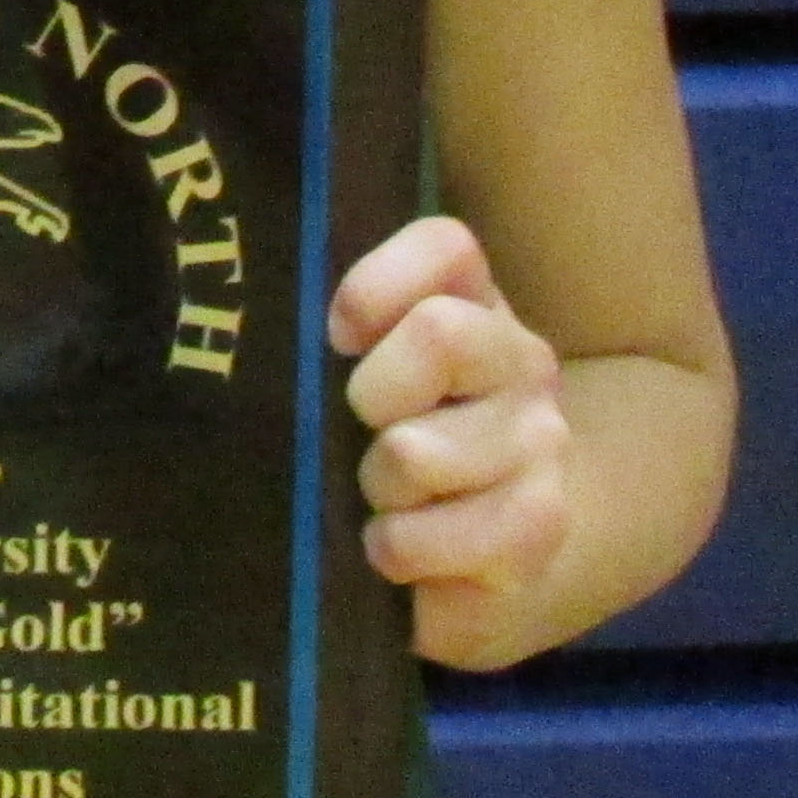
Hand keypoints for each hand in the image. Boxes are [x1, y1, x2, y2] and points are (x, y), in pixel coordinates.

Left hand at [328, 215, 573, 669]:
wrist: (501, 549)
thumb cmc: (403, 445)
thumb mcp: (366, 375)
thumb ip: (337, 338)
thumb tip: (257, 332)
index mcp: (472, 302)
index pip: (447, 248)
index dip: (376, 287)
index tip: (340, 338)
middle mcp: (519, 358)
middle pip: (439, 334)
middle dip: (372, 396)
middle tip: (365, 433)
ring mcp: (540, 438)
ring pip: (417, 450)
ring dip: (380, 488)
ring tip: (388, 501)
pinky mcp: (540, 521)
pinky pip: (435, 534)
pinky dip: (397, 549)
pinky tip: (402, 547)